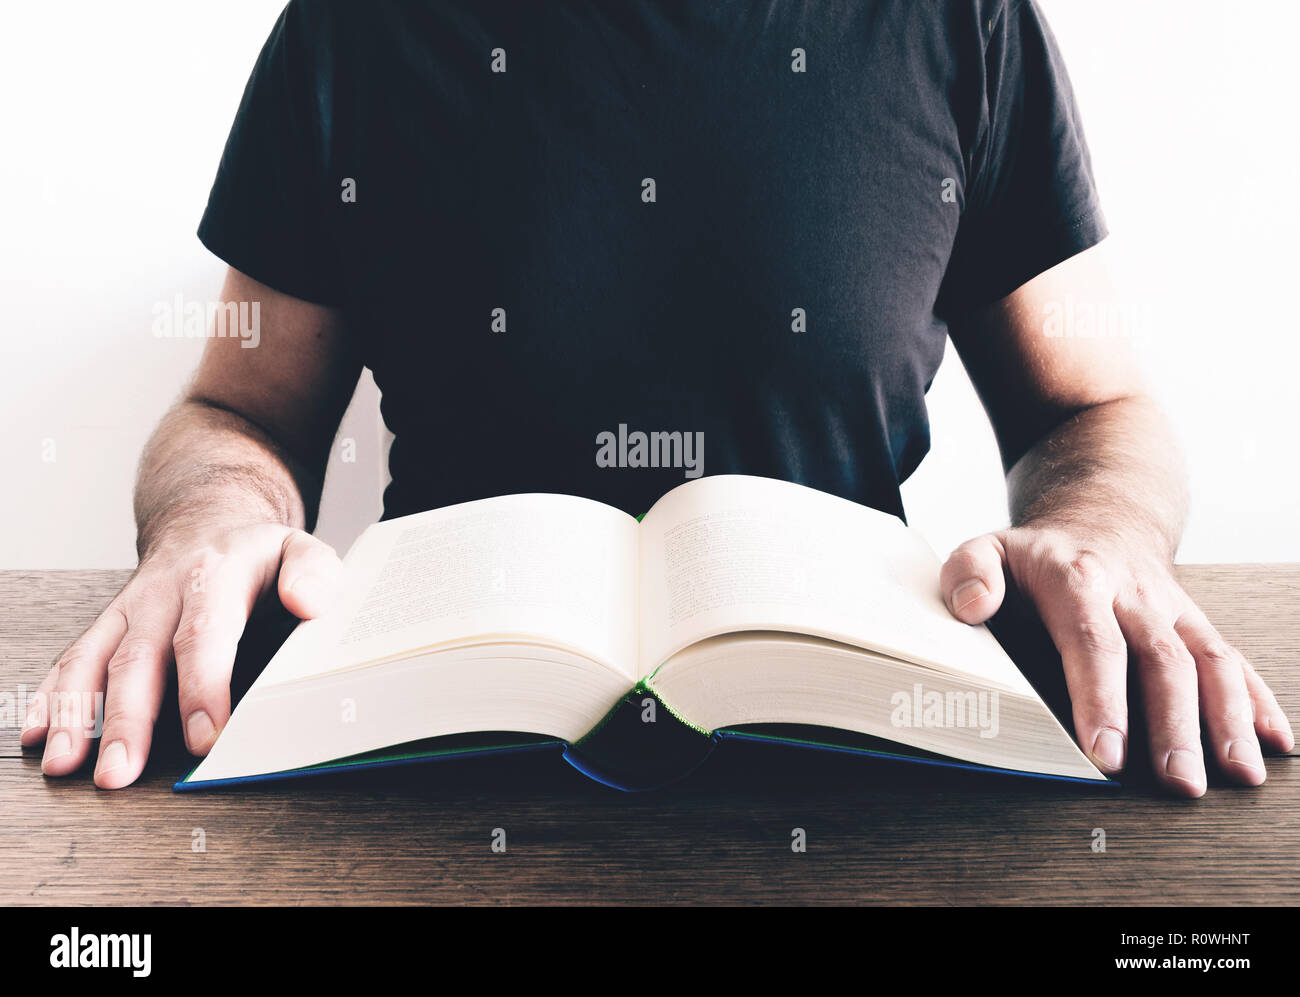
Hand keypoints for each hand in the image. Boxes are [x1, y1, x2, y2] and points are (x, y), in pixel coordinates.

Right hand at [20, 524, 341, 788]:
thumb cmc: (260, 555)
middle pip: (139, 658)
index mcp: (215, 576)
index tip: (204, 736)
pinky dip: (52, 698)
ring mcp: (129, 611)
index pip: (205, 633)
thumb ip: (315, 574)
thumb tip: (307, 602)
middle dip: (127, 719)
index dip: (202, 686)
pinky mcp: (108, 627)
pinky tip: (43, 736)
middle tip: (119, 773)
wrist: (209, 524)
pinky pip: (73, 660)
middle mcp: (162, 594)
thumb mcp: (302, 550)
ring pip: (93, 661)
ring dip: (76, 715)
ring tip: (66, 764)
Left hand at [940, 525, 1293, 796]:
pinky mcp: (1196, 625)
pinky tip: (1274, 744)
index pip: (1093, 641)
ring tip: (1237, 775)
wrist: (1099, 517)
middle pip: (1162, 659)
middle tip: (1178, 782)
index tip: (1106, 753)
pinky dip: (1259, 702)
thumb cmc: (1036, 554)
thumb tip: (972, 605)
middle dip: (1175, 724)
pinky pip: (1234, 660)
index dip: (1101, 698)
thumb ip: (968, 572)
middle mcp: (1134, 594)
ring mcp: (1173, 609)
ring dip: (1228, 719)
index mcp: (1077, 579)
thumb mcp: (987, 548)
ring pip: (1211, 660)